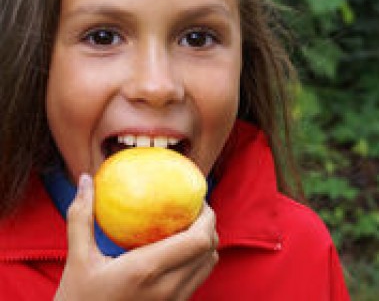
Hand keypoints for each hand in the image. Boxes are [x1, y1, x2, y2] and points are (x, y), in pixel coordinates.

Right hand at [54, 174, 217, 300]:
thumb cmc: (77, 300)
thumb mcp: (77, 260)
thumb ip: (81, 218)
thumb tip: (85, 180)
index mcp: (147, 270)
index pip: (198, 240)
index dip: (207, 216)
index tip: (197, 199)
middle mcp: (167, 288)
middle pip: (209, 250)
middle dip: (209, 226)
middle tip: (195, 209)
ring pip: (208, 266)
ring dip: (206, 244)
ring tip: (189, 227)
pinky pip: (197, 280)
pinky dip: (198, 261)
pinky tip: (179, 251)